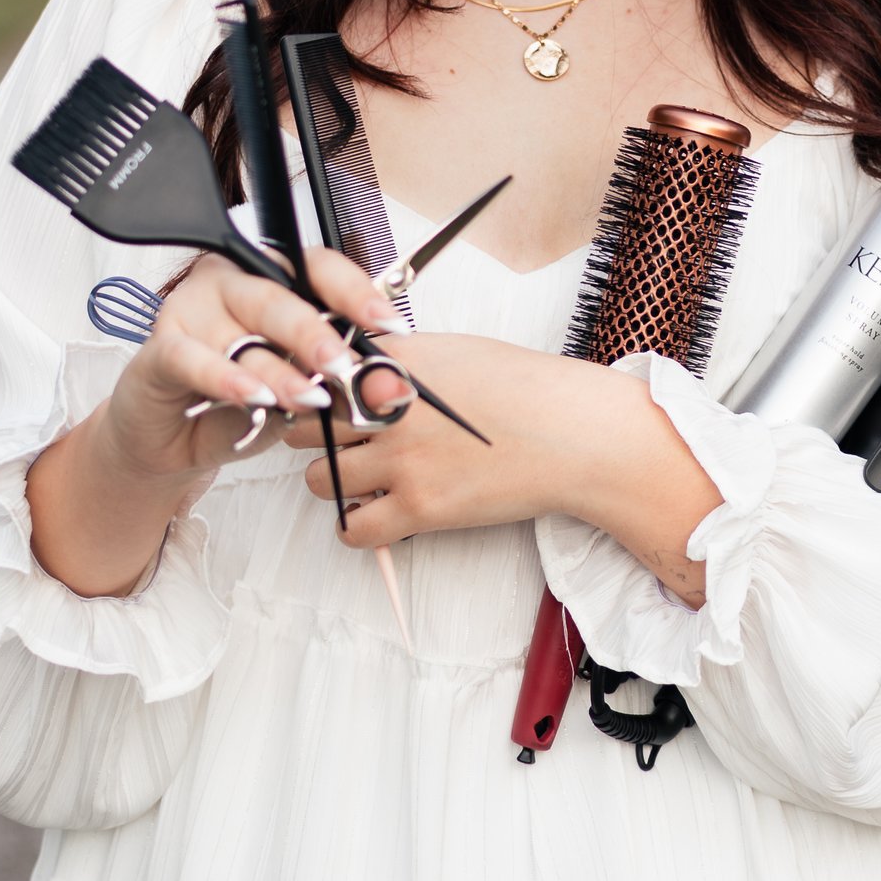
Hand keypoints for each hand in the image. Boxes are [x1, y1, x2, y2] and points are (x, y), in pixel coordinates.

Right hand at [27, 246, 395, 597]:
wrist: (176, 441)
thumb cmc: (241, 405)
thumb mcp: (301, 394)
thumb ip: (341, 385)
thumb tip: (390, 388)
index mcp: (271, 279)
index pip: (316, 268)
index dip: (355, 293)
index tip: (389, 324)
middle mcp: (229, 283)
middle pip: (278, 297)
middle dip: (317, 335)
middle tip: (344, 366)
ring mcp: (189, 311)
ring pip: (240, 334)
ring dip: (278, 370)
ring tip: (308, 399)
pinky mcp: (160, 350)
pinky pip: (194, 359)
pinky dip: (227, 380)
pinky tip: (254, 399)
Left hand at [302, 332, 721, 602]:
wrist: (573, 434)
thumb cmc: (528, 389)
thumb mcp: (456, 351)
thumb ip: (403, 360)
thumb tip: (366, 372)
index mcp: (397, 361)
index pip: (319, 374)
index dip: (317, 393)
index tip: (325, 405)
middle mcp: (388, 407)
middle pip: (307, 427)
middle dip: (320, 438)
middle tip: (346, 446)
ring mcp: (401, 458)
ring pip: (319, 480)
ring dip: (335, 483)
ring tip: (366, 481)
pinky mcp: (419, 506)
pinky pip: (353, 529)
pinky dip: (357, 527)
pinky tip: (379, 515)